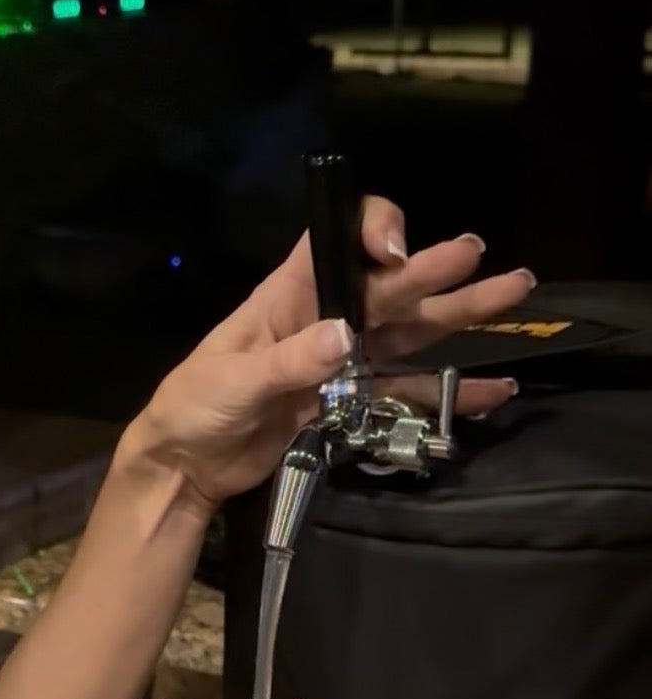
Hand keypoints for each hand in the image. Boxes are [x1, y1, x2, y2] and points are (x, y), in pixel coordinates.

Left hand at [126, 200, 536, 509]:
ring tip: (513, 295)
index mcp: (287, 297)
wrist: (185, 466)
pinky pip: (405, 391)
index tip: (396, 253)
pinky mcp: (347, 403)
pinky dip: (448, 390)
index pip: (335, 241)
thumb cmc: (193, 407)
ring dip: (457, 316)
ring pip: (407, 332)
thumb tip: (344, 335)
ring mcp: (339, 361)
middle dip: (437, 271)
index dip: (371, 232)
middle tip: (487, 256)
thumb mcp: (233, 381)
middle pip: (388, 287)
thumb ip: (289, 360)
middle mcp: (322, 318)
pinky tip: (492, 387)